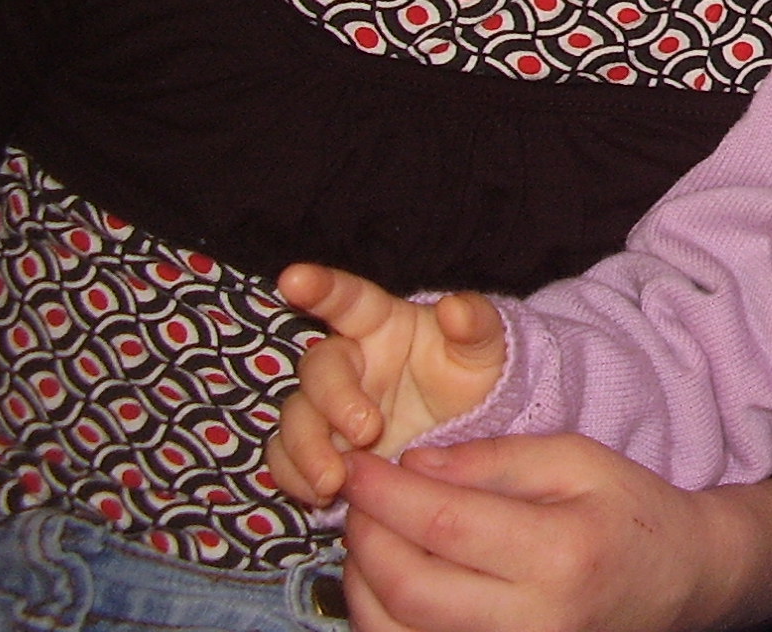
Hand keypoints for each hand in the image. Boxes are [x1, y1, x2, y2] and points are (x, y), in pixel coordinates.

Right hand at [271, 263, 506, 504]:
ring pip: (294, 417)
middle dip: (333, 400)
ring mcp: (329, 407)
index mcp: (381, 323)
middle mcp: (348, 362)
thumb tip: (455, 308)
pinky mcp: (321, 448)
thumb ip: (474, 324)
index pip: (346, 299)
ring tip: (333, 480)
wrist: (470, 432)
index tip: (292, 277)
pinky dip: (293, 476)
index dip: (319, 286)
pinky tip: (319, 495)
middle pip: (317, 369)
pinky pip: (285, 459)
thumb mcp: (485, 348)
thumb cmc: (473, 374)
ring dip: (306, 448)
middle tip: (367, 432)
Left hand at [333, 437, 771, 631]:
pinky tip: (390, 575)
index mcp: (561, 552)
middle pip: (408, 587)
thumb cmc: (632, 515)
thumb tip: (415, 465)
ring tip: (372, 532)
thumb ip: (497, 458)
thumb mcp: (579, 460)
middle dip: (365, 536)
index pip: (443, 523)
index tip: (357, 466)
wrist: (680, 583)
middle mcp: (534, 620)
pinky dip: (383, 615)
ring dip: (364, 579)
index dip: (385, 493)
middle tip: (356, 496)